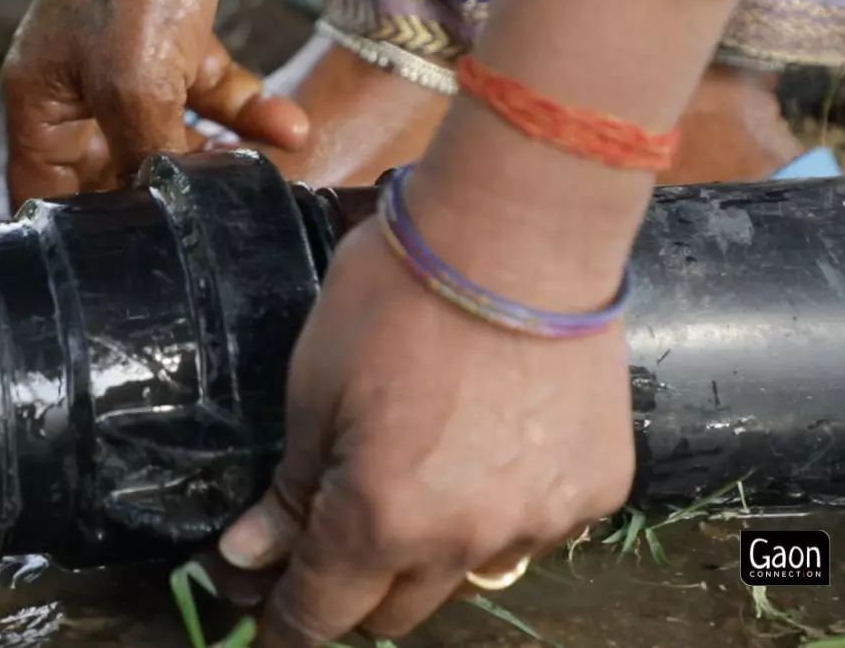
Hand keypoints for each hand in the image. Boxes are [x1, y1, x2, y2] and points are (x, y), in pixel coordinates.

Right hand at [0, 0, 307, 208]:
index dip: (78, 236)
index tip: (125, 273)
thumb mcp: (135, 88)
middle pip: (115, 177)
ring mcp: (131, 69)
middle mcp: (79, 93)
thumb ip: (151, 160)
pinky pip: (213, 99)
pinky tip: (291, 130)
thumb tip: (175, 217)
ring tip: (251, 192)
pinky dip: (249, 114)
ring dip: (214, 165)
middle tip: (203, 238)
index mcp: (42, 106)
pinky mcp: (181, 45)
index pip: (46, 195)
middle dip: (161, 204)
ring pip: (172, 142)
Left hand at [216, 190, 635, 644]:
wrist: (518, 235)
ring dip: (430, 551)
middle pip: (396, 611)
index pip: (322, 613)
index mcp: (380, 520)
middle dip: (354, 587)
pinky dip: (501, 510)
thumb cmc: (392, 299)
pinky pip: (533, 530)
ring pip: (467, 576)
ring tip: (423, 475)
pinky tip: (493, 446)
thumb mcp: (315, 388)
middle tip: (336, 533)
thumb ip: (290, 488)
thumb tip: (248, 557)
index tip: (272, 628)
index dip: (289, 626)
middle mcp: (464, 543)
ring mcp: (540, 523)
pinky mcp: (596, 491)